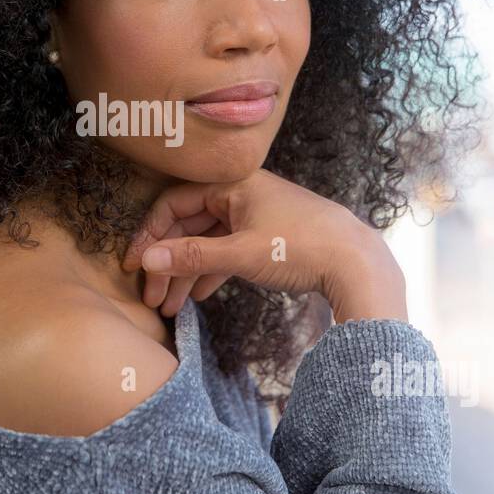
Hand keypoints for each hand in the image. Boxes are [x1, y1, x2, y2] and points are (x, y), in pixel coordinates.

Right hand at [121, 169, 407, 322]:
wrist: (358, 263)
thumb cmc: (301, 247)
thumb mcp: (242, 253)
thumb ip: (192, 256)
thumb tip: (146, 258)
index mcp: (233, 186)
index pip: (174, 203)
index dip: (150, 234)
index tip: (135, 266)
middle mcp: (241, 195)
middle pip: (188, 226)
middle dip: (167, 261)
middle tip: (150, 296)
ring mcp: (255, 217)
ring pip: (207, 243)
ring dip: (186, 273)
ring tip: (169, 307)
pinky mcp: (268, 239)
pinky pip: (227, 252)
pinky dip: (210, 273)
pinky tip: (197, 297)